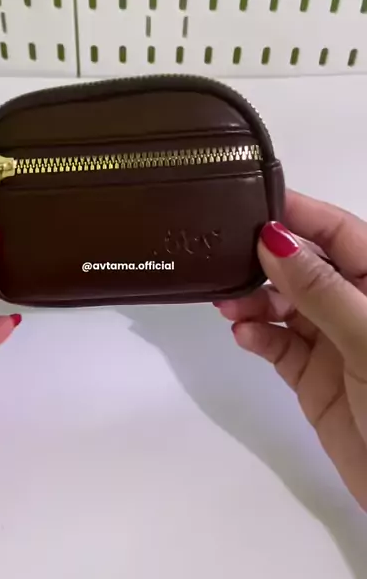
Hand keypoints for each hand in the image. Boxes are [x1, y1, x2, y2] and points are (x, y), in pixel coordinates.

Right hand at [217, 190, 366, 511]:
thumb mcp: (366, 336)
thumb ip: (320, 289)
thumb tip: (273, 239)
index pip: (336, 231)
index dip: (296, 213)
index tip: (250, 202)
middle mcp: (354, 305)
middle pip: (302, 266)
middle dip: (264, 260)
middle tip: (226, 260)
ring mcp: (332, 341)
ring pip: (283, 304)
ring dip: (253, 299)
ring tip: (228, 305)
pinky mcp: (312, 377)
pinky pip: (277, 345)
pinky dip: (257, 336)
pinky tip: (243, 335)